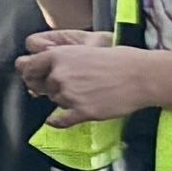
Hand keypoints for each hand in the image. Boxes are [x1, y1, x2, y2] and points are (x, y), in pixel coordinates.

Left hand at [19, 29, 171, 118]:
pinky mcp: (83, 111)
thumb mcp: (85, 49)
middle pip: (45, 86)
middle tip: (73, 85)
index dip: (31, 74)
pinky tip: (55, 121)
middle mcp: (60, 75)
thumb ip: (63, 59)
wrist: (142, 76)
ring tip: (87, 94)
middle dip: (54, 87)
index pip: (29, 67)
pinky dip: (57, 121)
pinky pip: (61, 120)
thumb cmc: (119, 60)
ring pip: (56, 101)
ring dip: (65, 100)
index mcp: (59, 55)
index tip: (33, 78)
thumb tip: (48, 69)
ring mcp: (70, 94)